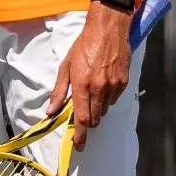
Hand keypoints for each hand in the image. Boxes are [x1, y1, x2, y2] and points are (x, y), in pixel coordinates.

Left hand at [48, 4, 132, 149]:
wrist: (108, 29)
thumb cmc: (84, 45)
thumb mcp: (66, 67)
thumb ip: (59, 92)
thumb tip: (51, 111)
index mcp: (82, 85)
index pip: (82, 118)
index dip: (80, 135)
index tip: (78, 145)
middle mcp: (99, 88)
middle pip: (94, 118)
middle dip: (87, 121)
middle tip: (81, 113)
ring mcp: (113, 86)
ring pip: (104, 110)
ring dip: (97, 108)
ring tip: (92, 92)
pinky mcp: (124, 82)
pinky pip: (113, 99)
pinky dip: (107, 98)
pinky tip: (102, 85)